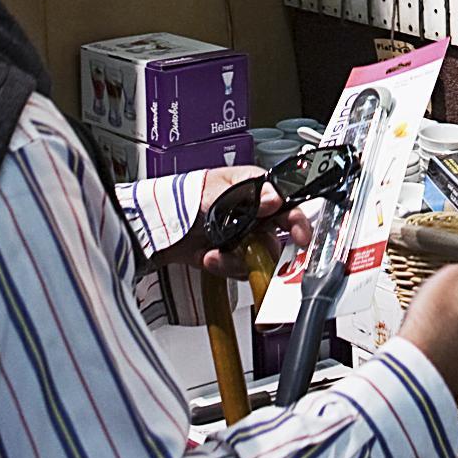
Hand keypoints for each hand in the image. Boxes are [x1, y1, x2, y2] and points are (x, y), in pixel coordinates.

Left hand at [188, 168, 313, 278]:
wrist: (157, 226)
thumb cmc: (185, 195)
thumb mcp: (216, 191)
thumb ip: (245, 197)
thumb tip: (273, 199)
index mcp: (256, 189)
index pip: (286, 204)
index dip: (296, 220)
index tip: (300, 236)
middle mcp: (255, 214)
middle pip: (277, 235)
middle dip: (267, 249)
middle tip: (256, 254)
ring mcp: (244, 236)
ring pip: (260, 257)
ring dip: (239, 260)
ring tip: (217, 254)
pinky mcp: (232, 256)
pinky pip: (242, 268)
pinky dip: (227, 267)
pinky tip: (210, 257)